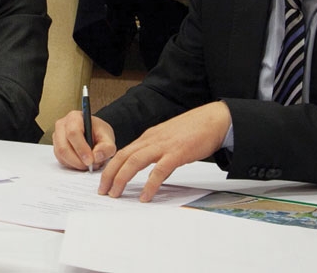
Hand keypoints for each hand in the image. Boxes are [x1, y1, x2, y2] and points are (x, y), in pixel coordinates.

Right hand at [53, 110, 116, 170]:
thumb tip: (96, 157)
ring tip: (89, 164)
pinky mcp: (56, 148)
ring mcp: (57, 137)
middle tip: (90, 166)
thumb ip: (107, 147)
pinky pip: (61, 160)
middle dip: (78, 160)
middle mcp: (62, 125)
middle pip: (63, 147)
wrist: (94, 134)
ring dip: (76, 164)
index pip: (73, 133)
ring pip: (61, 155)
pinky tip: (82, 162)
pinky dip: (72, 165)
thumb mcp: (108, 137)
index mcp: (74, 117)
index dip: (81, 148)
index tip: (90, 161)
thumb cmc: (99, 132)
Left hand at [98, 102, 230, 201]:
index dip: (110, 167)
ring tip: (115, 194)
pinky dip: (150, 185)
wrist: (213, 120)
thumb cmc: (193, 130)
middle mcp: (151, 140)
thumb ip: (160, 155)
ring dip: (122, 179)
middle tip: (102, 191)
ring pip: (134, 161)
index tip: (103, 181)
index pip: (123, 152)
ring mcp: (163, 146)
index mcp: (148, 137)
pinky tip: (145, 196)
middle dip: (109, 174)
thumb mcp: (169, 140)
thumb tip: (155, 173)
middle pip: (123, 157)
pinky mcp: (177, 153)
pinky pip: (159, 171)